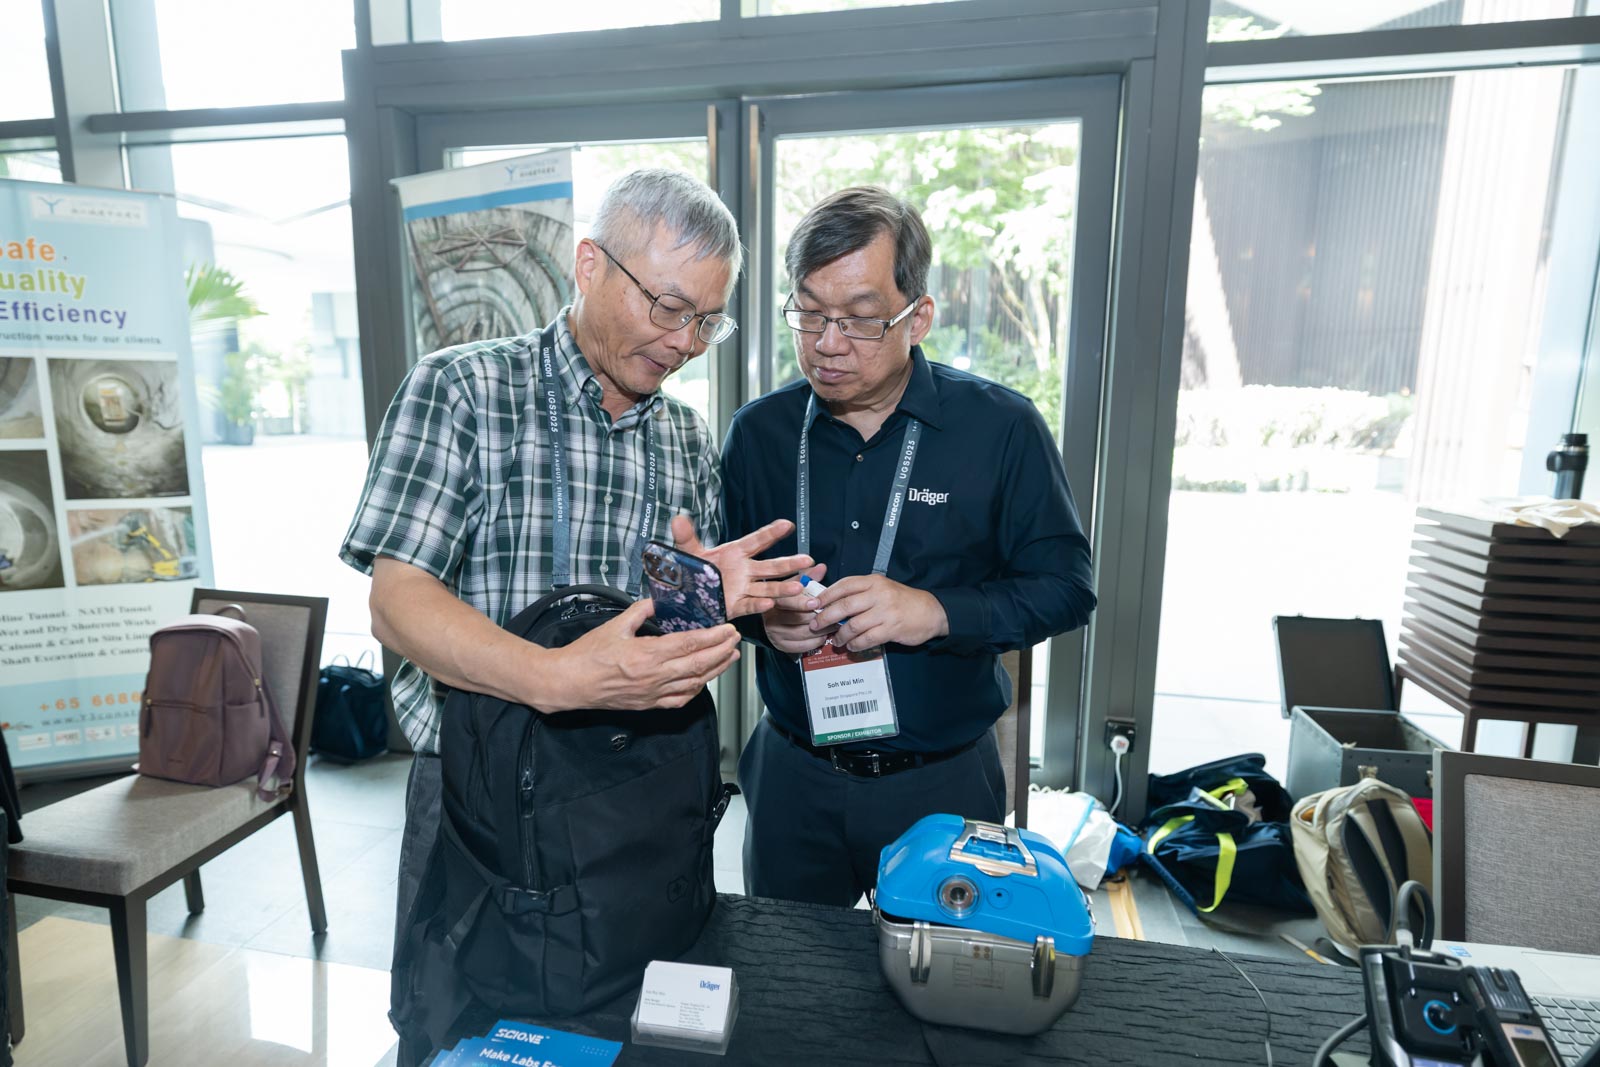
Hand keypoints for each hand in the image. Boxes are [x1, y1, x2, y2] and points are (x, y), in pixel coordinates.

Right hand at [541, 599, 740, 711]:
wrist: (569, 683)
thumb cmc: (587, 654)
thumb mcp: (615, 625)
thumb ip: (641, 610)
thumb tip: (659, 600)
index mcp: (647, 654)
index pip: (690, 644)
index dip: (714, 637)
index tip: (728, 629)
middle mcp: (654, 676)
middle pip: (699, 664)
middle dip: (722, 651)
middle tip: (736, 640)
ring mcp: (653, 693)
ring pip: (695, 683)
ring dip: (716, 670)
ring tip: (730, 658)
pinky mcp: (648, 705)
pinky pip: (680, 700)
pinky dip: (696, 689)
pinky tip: (704, 680)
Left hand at [671, 514, 812, 618]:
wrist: (684, 596)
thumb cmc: (693, 572)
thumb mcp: (688, 553)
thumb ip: (686, 537)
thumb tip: (678, 519)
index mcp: (735, 553)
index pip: (756, 541)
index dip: (771, 533)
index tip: (787, 525)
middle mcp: (744, 570)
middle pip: (771, 566)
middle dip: (789, 563)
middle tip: (807, 559)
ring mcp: (742, 589)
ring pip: (768, 588)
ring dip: (783, 587)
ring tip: (799, 587)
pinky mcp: (736, 606)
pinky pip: (750, 605)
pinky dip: (759, 605)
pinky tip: (769, 603)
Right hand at [761, 563, 836, 654]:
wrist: (772, 620)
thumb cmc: (786, 600)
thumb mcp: (794, 585)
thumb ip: (808, 577)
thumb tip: (821, 567)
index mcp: (773, 600)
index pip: (786, 602)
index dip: (802, 602)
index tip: (816, 601)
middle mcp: (771, 618)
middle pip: (797, 618)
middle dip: (818, 615)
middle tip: (833, 612)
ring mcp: (776, 633)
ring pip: (803, 633)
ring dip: (821, 628)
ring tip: (834, 622)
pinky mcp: (782, 646)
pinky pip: (803, 646)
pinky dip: (817, 640)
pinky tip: (824, 634)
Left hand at [809, 574, 948, 651]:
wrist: (931, 611)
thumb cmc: (901, 600)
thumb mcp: (882, 589)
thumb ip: (860, 593)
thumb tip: (832, 603)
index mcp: (873, 581)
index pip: (844, 585)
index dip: (825, 595)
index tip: (812, 604)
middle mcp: (879, 594)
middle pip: (844, 606)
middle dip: (825, 617)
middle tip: (815, 625)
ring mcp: (886, 612)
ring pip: (853, 625)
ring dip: (840, 635)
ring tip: (836, 640)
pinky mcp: (891, 628)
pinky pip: (866, 639)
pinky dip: (855, 644)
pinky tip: (851, 646)